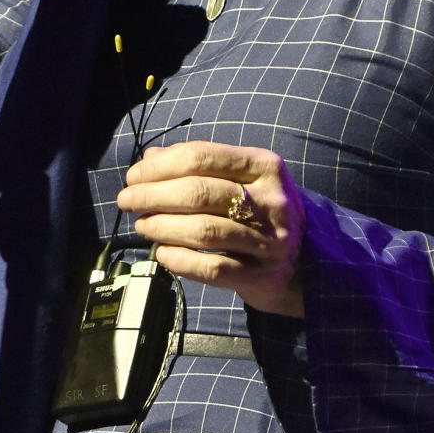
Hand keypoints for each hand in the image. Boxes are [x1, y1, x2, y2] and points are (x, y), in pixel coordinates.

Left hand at [117, 139, 305, 316]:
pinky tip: (162, 253)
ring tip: (142, 226)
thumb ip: (198, 166)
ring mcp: (269, 240)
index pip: (202, 157)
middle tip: (127, 201)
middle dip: (153, 195)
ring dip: (162, 227)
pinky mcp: (261, 275)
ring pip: (204, 231)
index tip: (133, 177)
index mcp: (264, 166)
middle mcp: (271, 201)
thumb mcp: (241, 179)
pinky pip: (212, 268)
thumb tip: (150, 160)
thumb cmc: (262, 213)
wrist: (306, 261)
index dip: (159, 167)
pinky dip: (181, 261)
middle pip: (199, 193)